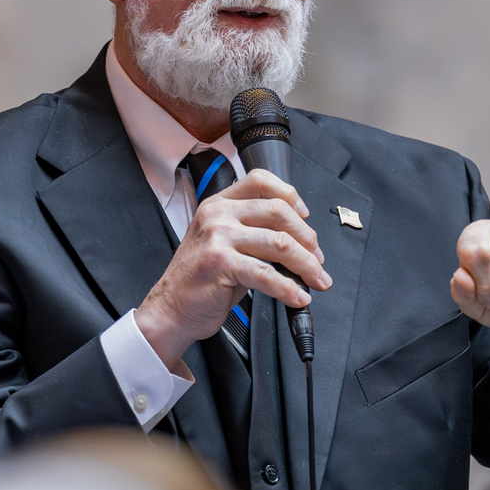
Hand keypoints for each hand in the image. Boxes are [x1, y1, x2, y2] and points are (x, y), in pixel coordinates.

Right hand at [136, 169, 331, 368]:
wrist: (172, 308)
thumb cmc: (200, 279)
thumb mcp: (223, 243)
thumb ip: (254, 232)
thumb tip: (299, 241)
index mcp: (219, 204)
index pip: (260, 180)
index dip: (290, 195)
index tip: (305, 217)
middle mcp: (218, 214)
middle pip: (279, 212)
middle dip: (307, 238)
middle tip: (317, 259)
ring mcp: (218, 237)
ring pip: (279, 243)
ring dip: (306, 265)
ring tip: (317, 280)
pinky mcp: (221, 263)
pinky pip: (266, 274)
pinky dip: (288, 288)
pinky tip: (297, 296)